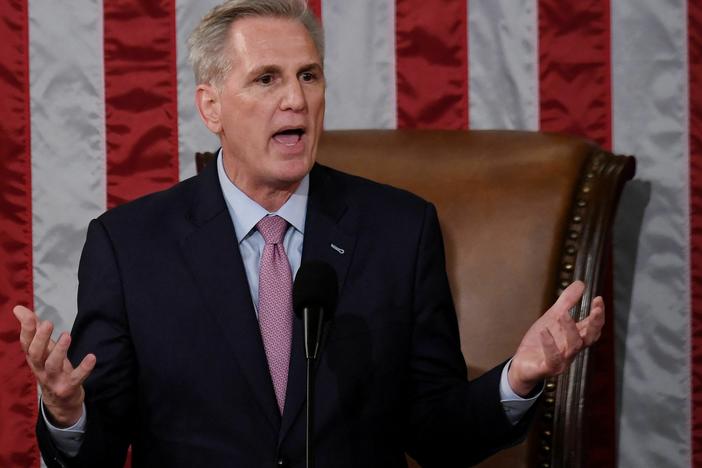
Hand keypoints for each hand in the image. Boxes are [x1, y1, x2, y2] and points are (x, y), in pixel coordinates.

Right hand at [12, 305, 95, 426]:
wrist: (61, 401)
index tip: (29, 316)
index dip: (27, 330)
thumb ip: (34, 328)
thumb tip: (18, 308)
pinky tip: (91, 357)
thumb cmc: (51, 368)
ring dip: (59, 350)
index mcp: (34, 358)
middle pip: (35, 354)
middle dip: (40, 339)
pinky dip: (84, 368)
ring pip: (53, 365)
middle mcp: (40, 369)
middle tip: (48, 323)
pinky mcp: (68, 387)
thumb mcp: (42, 349)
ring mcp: (53, 379)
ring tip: (66, 336)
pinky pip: (76, 378)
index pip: (26, 343)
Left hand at [507, 281, 604, 396]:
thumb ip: (566, 302)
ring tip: (562, 315)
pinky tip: (545, 332)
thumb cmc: (541, 342)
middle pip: (589, 338)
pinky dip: (550, 345)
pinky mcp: (547, 368)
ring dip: (570, 330)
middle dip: (595, 323)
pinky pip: (553, 359)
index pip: (593, 327)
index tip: (598, 299)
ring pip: (573, 347)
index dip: (598, 314)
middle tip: (596, 308)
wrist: (522, 364)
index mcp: (574, 337)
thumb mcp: (552, 317)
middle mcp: (572, 350)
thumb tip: (581, 283)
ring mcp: (561, 360)